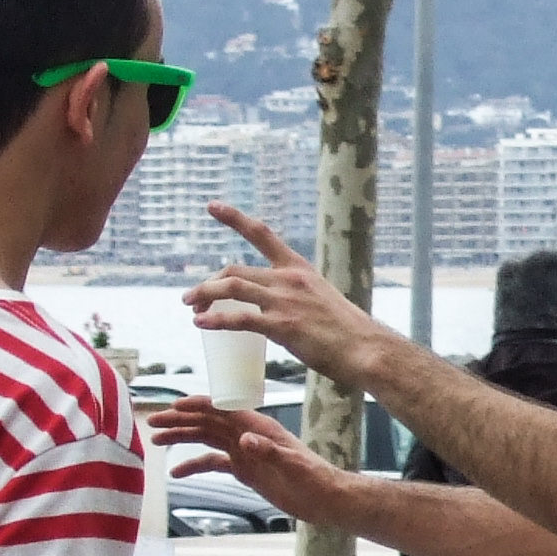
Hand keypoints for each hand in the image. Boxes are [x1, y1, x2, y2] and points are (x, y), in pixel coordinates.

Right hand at [150, 398, 351, 524]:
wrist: (326, 499)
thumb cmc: (314, 480)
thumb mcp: (293, 466)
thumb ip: (269, 452)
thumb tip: (244, 440)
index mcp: (259, 428)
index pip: (223, 409)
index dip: (198, 405)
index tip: (173, 406)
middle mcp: (249, 435)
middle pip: (208, 421)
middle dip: (180, 420)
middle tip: (152, 423)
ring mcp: (245, 451)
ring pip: (206, 439)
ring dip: (182, 437)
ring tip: (156, 440)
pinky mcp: (245, 469)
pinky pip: (214, 463)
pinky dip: (194, 465)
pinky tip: (176, 473)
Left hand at [187, 204, 390, 379]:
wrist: (366, 349)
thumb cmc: (348, 333)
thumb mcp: (321, 301)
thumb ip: (297, 300)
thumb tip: (278, 312)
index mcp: (299, 269)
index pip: (262, 234)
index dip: (234, 218)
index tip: (212, 206)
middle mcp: (289, 279)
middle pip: (235, 269)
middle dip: (208, 283)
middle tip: (193, 299)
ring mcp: (285, 301)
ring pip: (232, 287)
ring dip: (204, 294)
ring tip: (190, 306)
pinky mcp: (283, 326)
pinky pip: (239, 318)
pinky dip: (216, 320)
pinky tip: (201, 324)